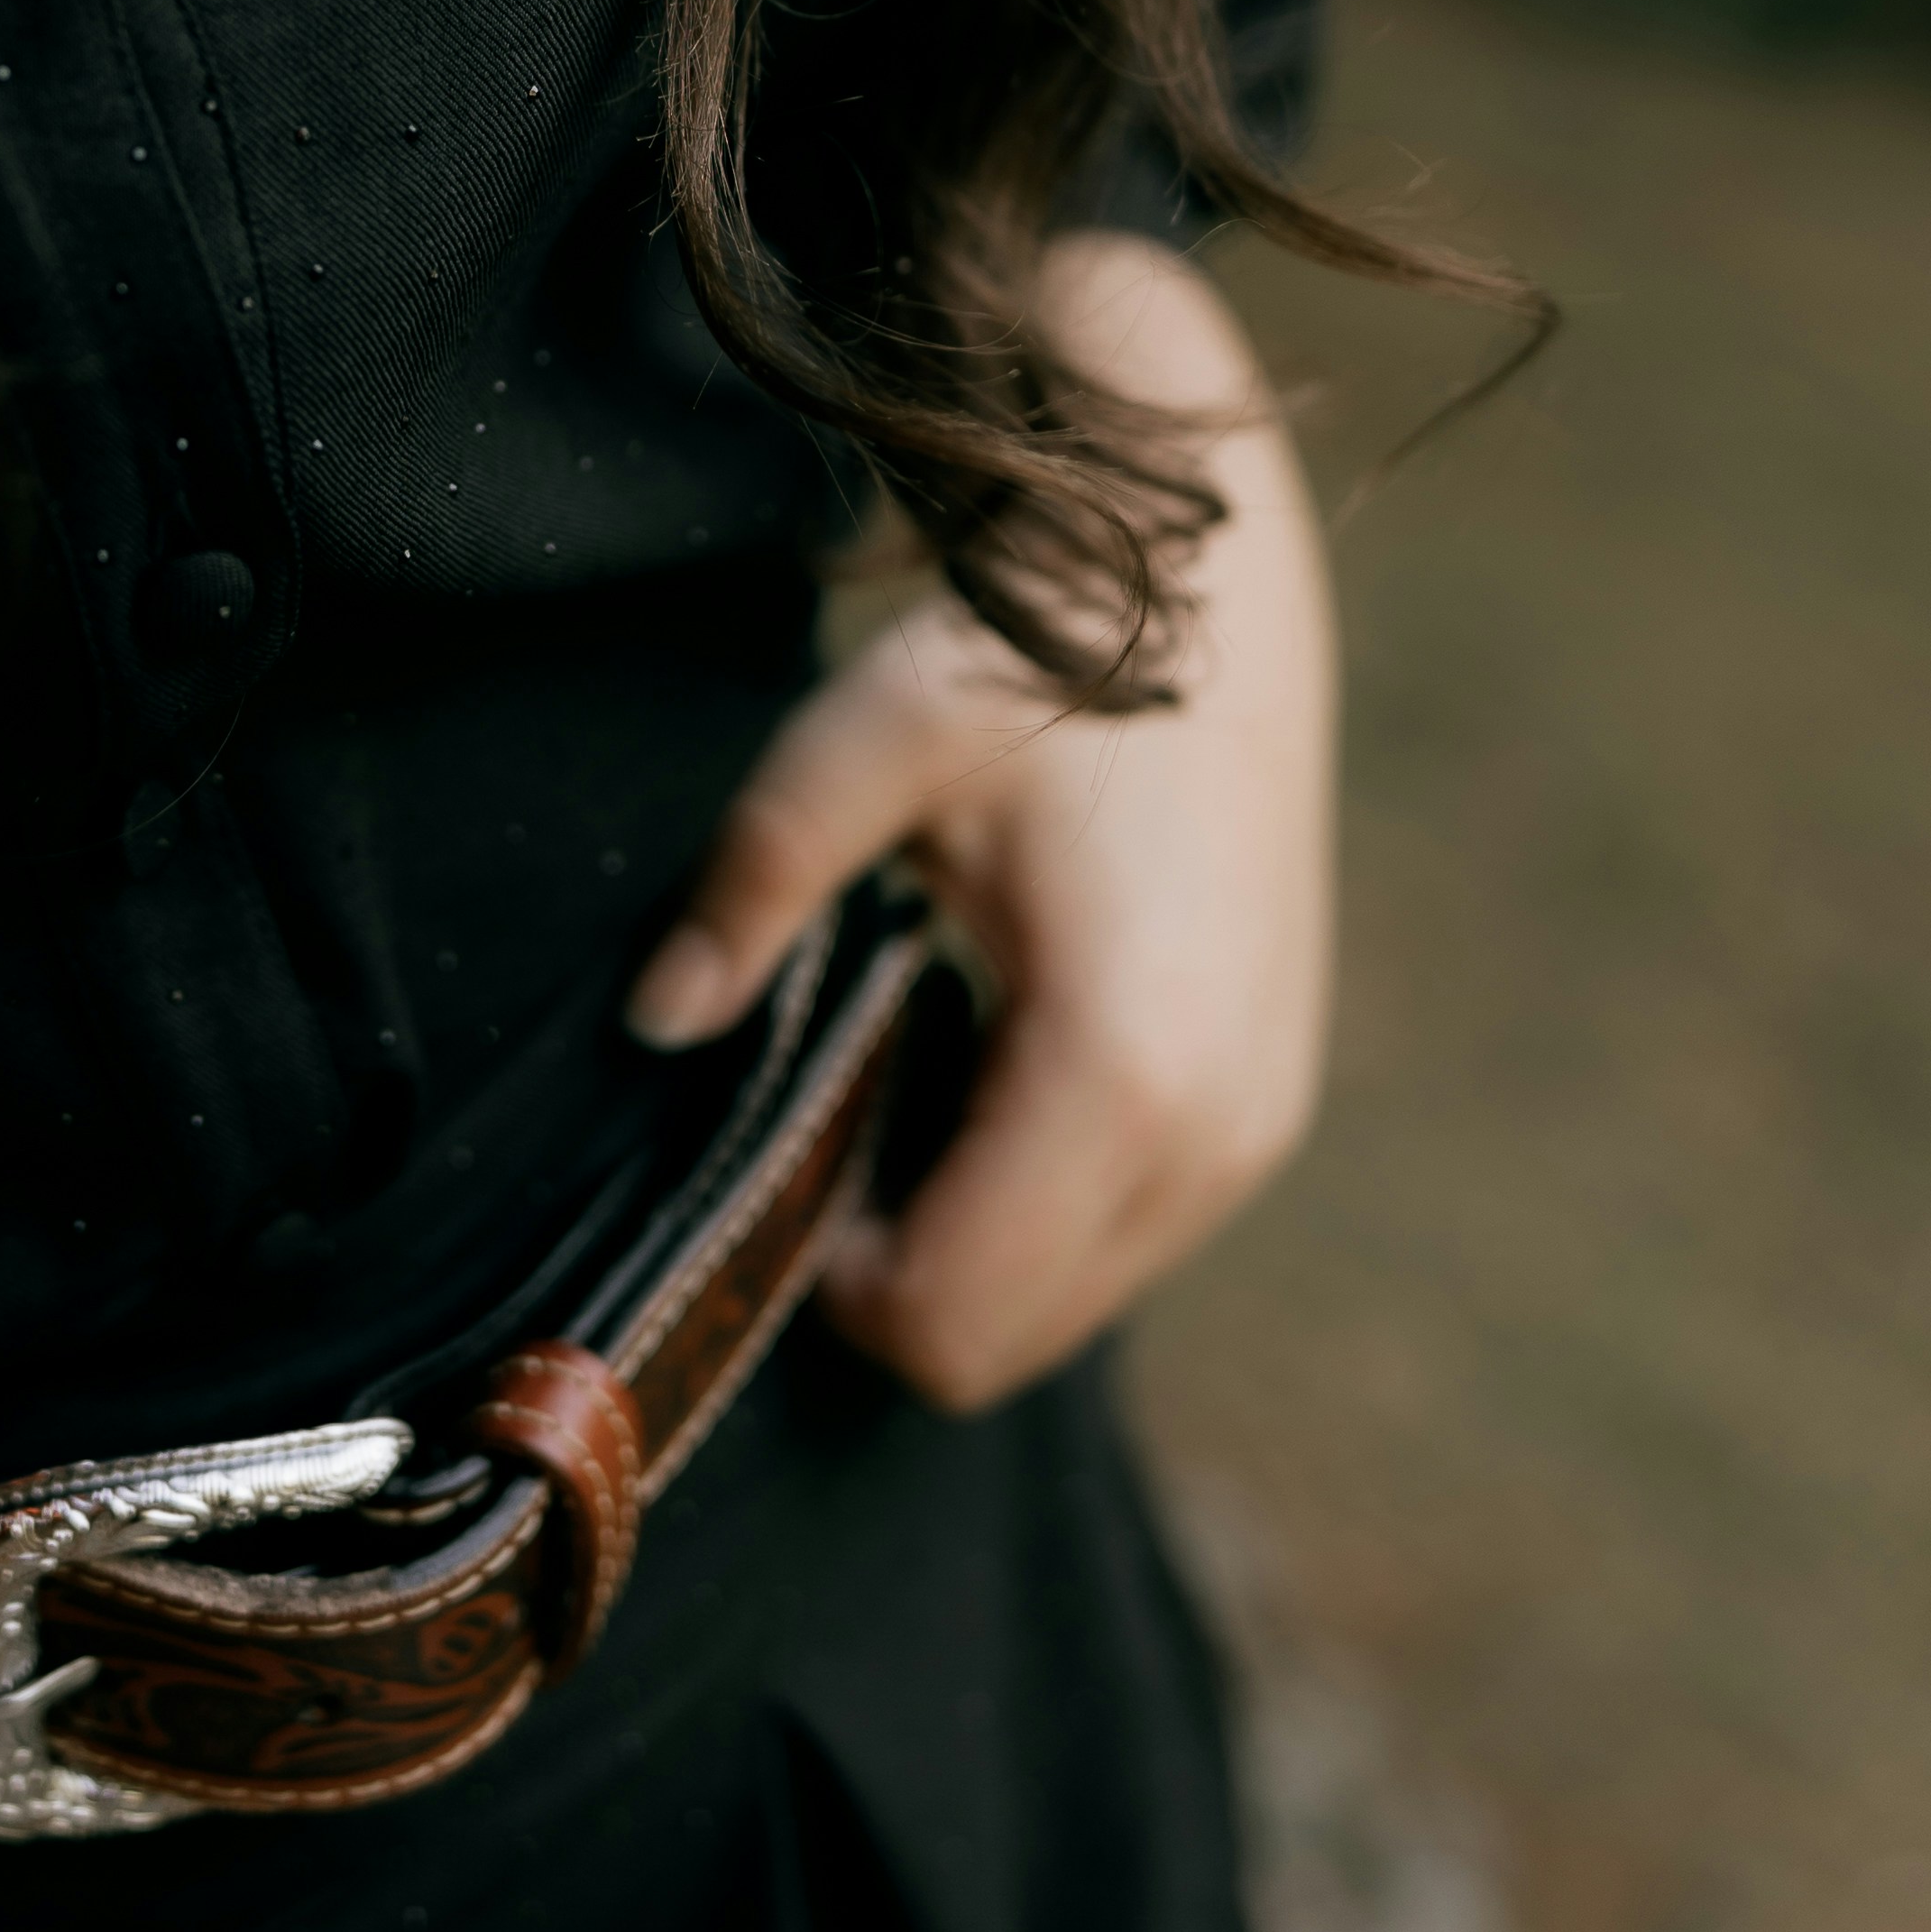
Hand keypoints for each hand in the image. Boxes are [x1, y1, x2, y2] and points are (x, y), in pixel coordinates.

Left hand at [622, 234, 1335, 1411]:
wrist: (1217, 588)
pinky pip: (1130, 1232)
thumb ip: (753, 890)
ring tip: (908, 1064)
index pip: (949, 1323)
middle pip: (1006, 1343)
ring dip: (969, 1233)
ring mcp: (1262, 1129)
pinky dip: (1040, 1195)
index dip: (831, 1280)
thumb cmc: (1039, 661)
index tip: (780, 1149)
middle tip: (825, 1111)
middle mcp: (1218, 1138)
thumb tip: (656, 1019)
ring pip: (1072, 1301)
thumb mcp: (865, 746)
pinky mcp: (1275, 1101)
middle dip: (895, 1269)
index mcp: (1122, 1076)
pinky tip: (991, 1050)